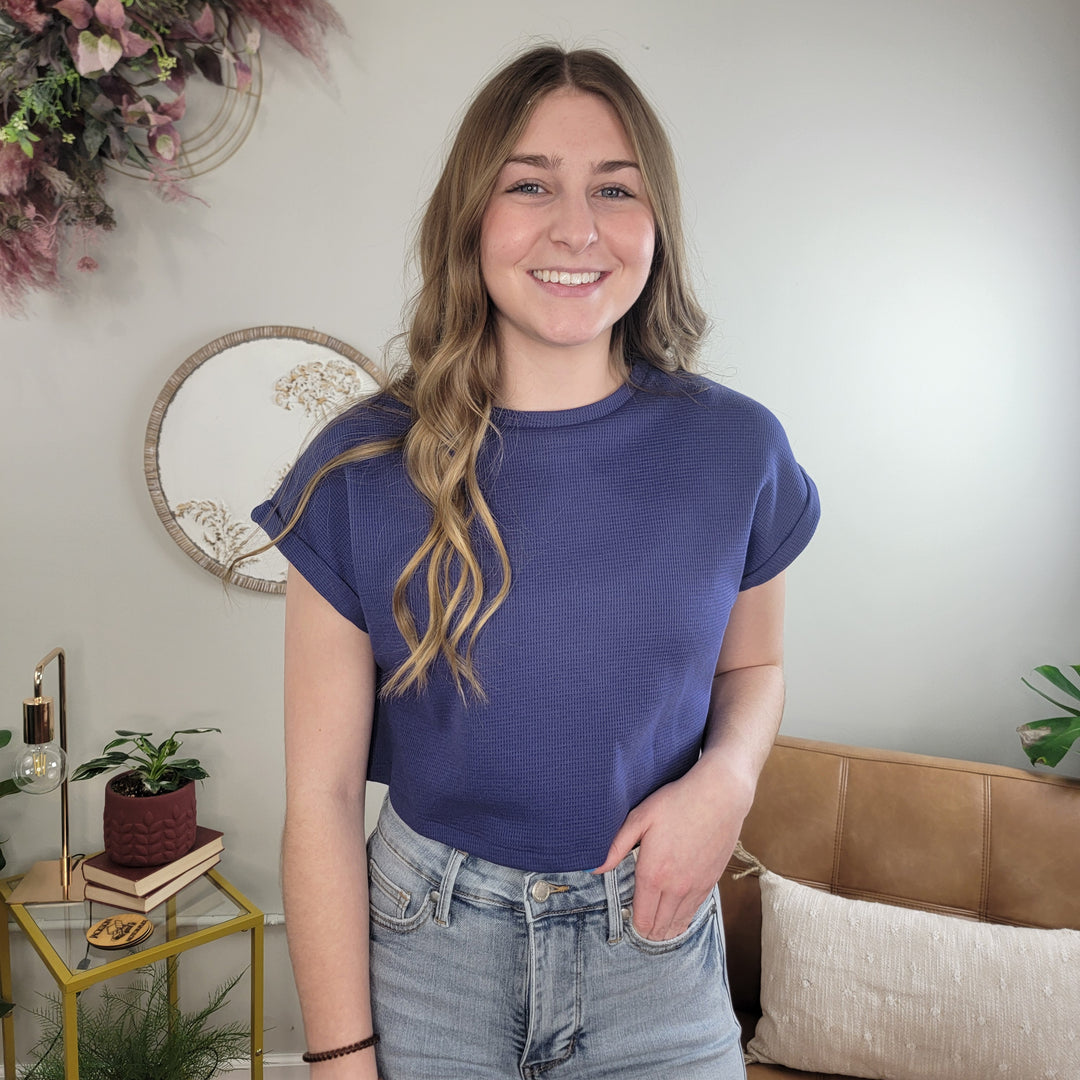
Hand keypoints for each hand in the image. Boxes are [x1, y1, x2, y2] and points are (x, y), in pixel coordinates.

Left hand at [593, 757, 754, 940]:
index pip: (642, 916)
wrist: (719, 797)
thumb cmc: (676, 802)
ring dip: (667, 930)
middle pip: (660, 925)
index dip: (635, 926)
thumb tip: (594, 868)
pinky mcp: (711, 881)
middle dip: (649, 932)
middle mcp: (675, 887)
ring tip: (659, 934)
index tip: (630, 926)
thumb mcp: (640, 818)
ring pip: (679, 922)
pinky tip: (680, 921)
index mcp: (652, 874)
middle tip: (643, 932)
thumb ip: (616, 847)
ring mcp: (695, 886)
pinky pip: (695, 911)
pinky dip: (685, 920)